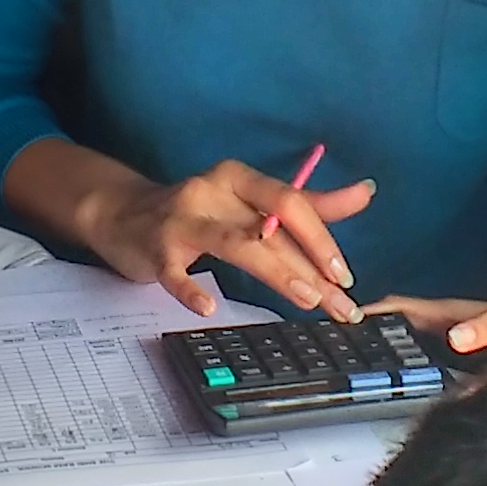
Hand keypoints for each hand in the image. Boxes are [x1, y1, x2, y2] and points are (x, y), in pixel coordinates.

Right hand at [89, 159, 377, 317]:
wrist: (122, 214)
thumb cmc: (197, 211)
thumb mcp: (250, 202)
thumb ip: (307, 202)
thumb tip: (364, 192)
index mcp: (240, 178)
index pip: (291, 201)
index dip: (321, 238)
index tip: (345, 274)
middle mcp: (212, 191)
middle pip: (270, 227)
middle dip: (310, 268)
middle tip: (339, 304)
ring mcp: (182, 219)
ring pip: (234, 244)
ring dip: (275, 271)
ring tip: (306, 299)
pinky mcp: (156, 249)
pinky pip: (173, 271)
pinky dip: (190, 289)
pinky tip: (208, 307)